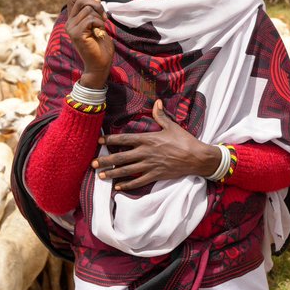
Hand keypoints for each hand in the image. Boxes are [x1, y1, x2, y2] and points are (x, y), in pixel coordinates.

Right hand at [66, 0, 112, 86]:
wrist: (100, 64)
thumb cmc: (100, 45)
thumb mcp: (97, 24)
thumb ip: (92, 12)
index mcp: (72, 20)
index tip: (98, 8)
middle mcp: (69, 23)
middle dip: (96, 4)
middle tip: (103, 17)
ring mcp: (71, 28)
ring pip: (88, 9)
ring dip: (99, 17)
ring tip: (101, 28)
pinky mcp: (77, 34)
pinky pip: (90, 19)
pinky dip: (99, 23)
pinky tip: (100, 33)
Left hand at [92, 99, 218, 190]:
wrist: (196, 157)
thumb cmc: (184, 140)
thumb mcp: (172, 126)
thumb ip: (161, 115)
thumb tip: (157, 102)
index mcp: (148, 139)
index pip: (125, 140)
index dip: (111, 140)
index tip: (99, 141)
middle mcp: (146, 153)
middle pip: (121, 157)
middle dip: (106, 160)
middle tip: (93, 163)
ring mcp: (150, 165)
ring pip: (127, 171)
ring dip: (113, 173)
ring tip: (101, 176)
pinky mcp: (155, 175)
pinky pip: (138, 182)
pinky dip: (128, 185)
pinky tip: (118, 187)